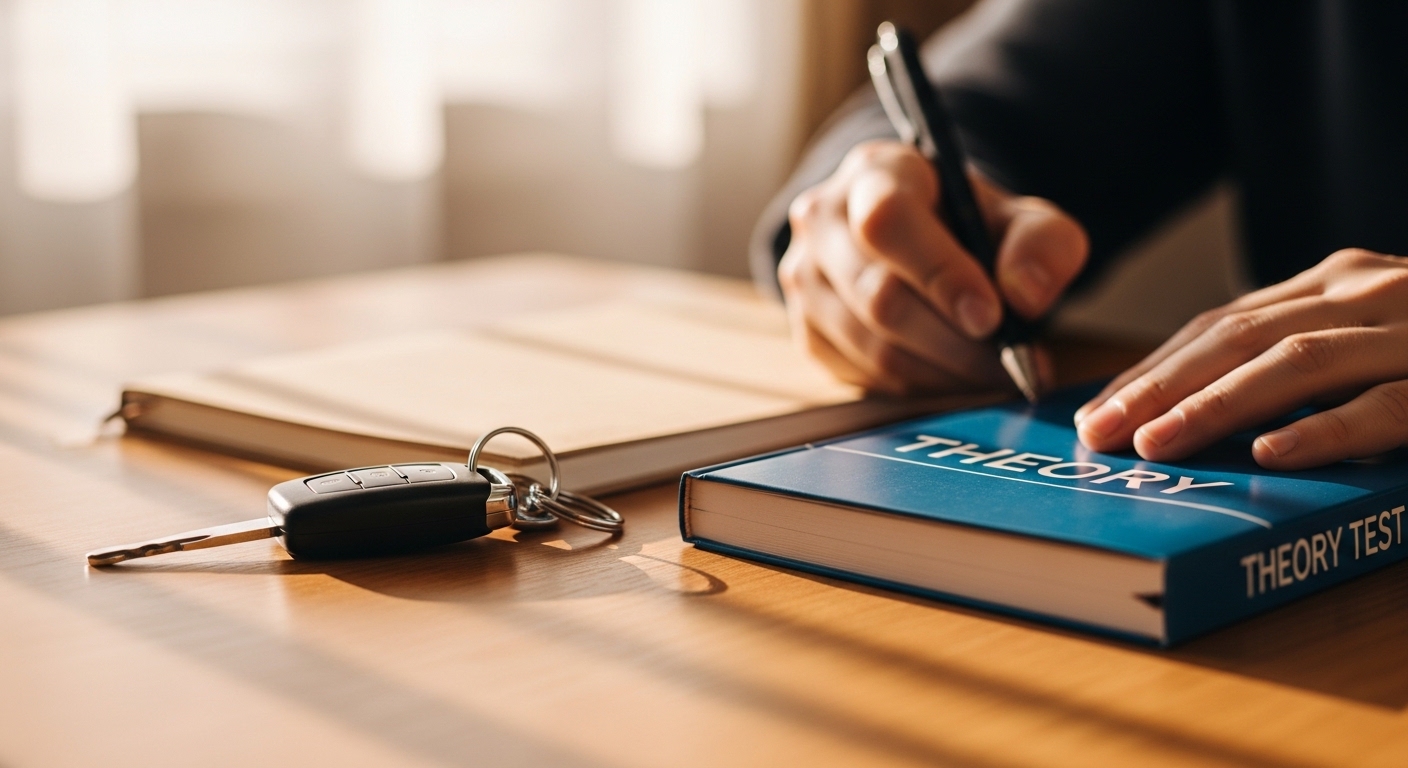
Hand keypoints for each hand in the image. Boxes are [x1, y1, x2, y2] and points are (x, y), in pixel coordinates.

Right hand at [778, 140, 1087, 394]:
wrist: (917, 242)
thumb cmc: (968, 226)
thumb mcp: (1019, 216)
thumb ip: (1042, 243)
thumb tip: (1024, 295)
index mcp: (874, 172)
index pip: (888, 220)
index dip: (939, 273)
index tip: (991, 317)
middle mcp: (822, 220)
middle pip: (880, 296)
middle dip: (956, 342)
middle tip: (1011, 365)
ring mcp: (805, 279)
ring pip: (873, 347)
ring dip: (944, 373)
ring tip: (993, 375)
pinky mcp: (807, 331)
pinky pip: (864, 376)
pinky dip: (920, 387)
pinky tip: (954, 375)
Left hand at [1075, 248, 1407, 469]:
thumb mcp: (1365, 342)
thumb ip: (1293, 364)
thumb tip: (1186, 416)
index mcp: (1330, 287)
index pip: (1220, 326)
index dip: (1152, 371)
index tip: (1095, 414)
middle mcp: (1362, 294)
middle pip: (1241, 339)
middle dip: (1160, 387)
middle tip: (1101, 432)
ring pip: (1297, 362)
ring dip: (1217, 405)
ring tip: (1155, 443)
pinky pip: (1383, 405)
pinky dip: (1322, 429)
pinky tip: (1268, 453)